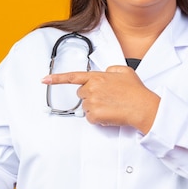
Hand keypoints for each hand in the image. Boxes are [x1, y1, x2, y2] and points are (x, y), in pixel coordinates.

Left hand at [42, 66, 159, 133]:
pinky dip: (99, 119)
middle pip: (82, 94)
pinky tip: (110, 114)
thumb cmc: (136, 91)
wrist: (143, 107)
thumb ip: (111, 69)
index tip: (44, 80)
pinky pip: (91, 119)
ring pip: (86, 107)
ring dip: (96, 108)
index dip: (57, 79)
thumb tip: (105, 73)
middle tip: (107, 98)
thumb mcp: (125, 71)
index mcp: (97, 76)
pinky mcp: (94, 115)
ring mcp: (92, 102)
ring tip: (112, 106)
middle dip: (91, 96)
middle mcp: (92, 88)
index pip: (73, 76)